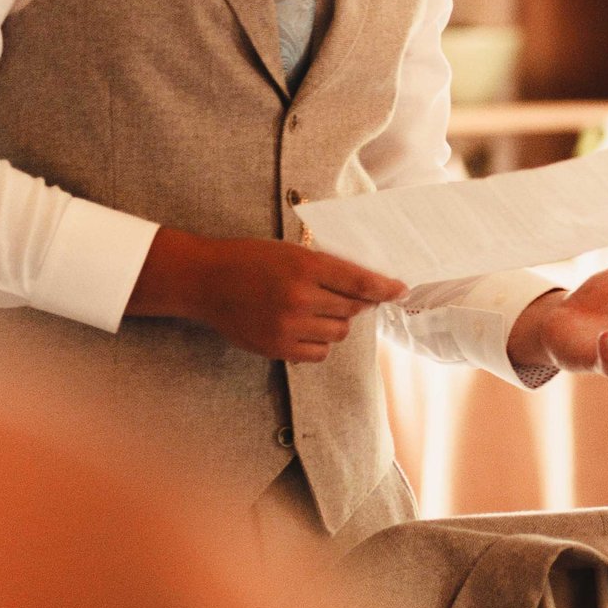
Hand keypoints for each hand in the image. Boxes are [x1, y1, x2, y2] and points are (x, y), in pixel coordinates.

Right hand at [127, 225, 407, 362]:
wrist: (206, 281)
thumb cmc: (251, 260)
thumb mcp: (291, 252)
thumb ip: (326, 269)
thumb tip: (366, 289)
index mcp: (305, 266)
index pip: (359, 281)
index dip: (385, 288)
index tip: (401, 290)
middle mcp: (299, 297)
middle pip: (352, 310)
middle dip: (353, 305)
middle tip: (341, 298)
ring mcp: (288, 325)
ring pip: (338, 333)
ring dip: (335, 324)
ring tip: (316, 311)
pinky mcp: (276, 348)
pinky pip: (318, 354)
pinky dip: (318, 344)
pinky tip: (304, 329)